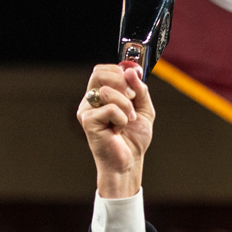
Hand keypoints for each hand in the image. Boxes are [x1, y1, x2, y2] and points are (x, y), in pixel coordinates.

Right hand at [77, 64, 153, 197]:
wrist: (129, 161)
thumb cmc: (133, 138)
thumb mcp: (144, 108)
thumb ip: (140, 89)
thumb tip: (131, 71)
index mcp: (102, 94)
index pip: (103, 70)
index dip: (120, 71)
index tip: (134, 84)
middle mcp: (91, 100)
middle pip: (99, 73)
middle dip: (122, 83)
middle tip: (132, 97)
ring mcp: (87, 110)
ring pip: (107, 92)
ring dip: (125, 105)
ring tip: (128, 120)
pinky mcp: (88, 121)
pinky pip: (109, 109)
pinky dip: (121, 118)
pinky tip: (118, 130)